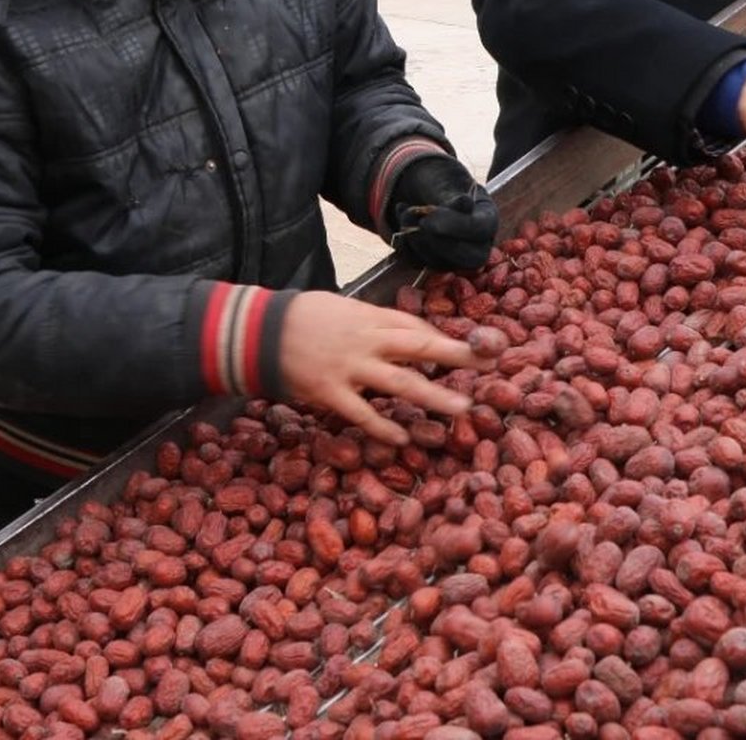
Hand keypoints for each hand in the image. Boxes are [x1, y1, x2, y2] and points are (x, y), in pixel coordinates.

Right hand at [276, 292, 489, 445]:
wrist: (256, 332)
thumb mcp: (339, 307)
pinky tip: (403, 437)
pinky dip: (383, 427)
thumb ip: (371, 322)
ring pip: (399, 383)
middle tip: (488, 366)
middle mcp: (365, 340)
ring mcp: (348, 367)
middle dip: (457, 355)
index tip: (471, 349)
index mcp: (368, 317)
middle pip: (419, 346)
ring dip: (434, 395)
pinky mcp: (329, 392)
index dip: (444, 339)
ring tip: (462, 408)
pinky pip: (362, 414)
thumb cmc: (299, 317)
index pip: (415, 327)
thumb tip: (403, 334)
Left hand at [389, 155, 499, 271]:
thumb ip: (455, 196)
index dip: (455, 226)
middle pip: (470, 258)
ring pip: (441, 263)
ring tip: (406, 212)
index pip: (481, 229)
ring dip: (416, 239)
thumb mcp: (450, 183)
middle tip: (419, 221)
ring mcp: (457, 257)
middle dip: (437, 241)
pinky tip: (402, 218)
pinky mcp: (434, 262)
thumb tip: (465, 204)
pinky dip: (404, 242)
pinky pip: (419, 263)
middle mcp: (479, 243)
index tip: (427, 218)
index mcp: (488, 218)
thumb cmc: (442, 183)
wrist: (425, 187)